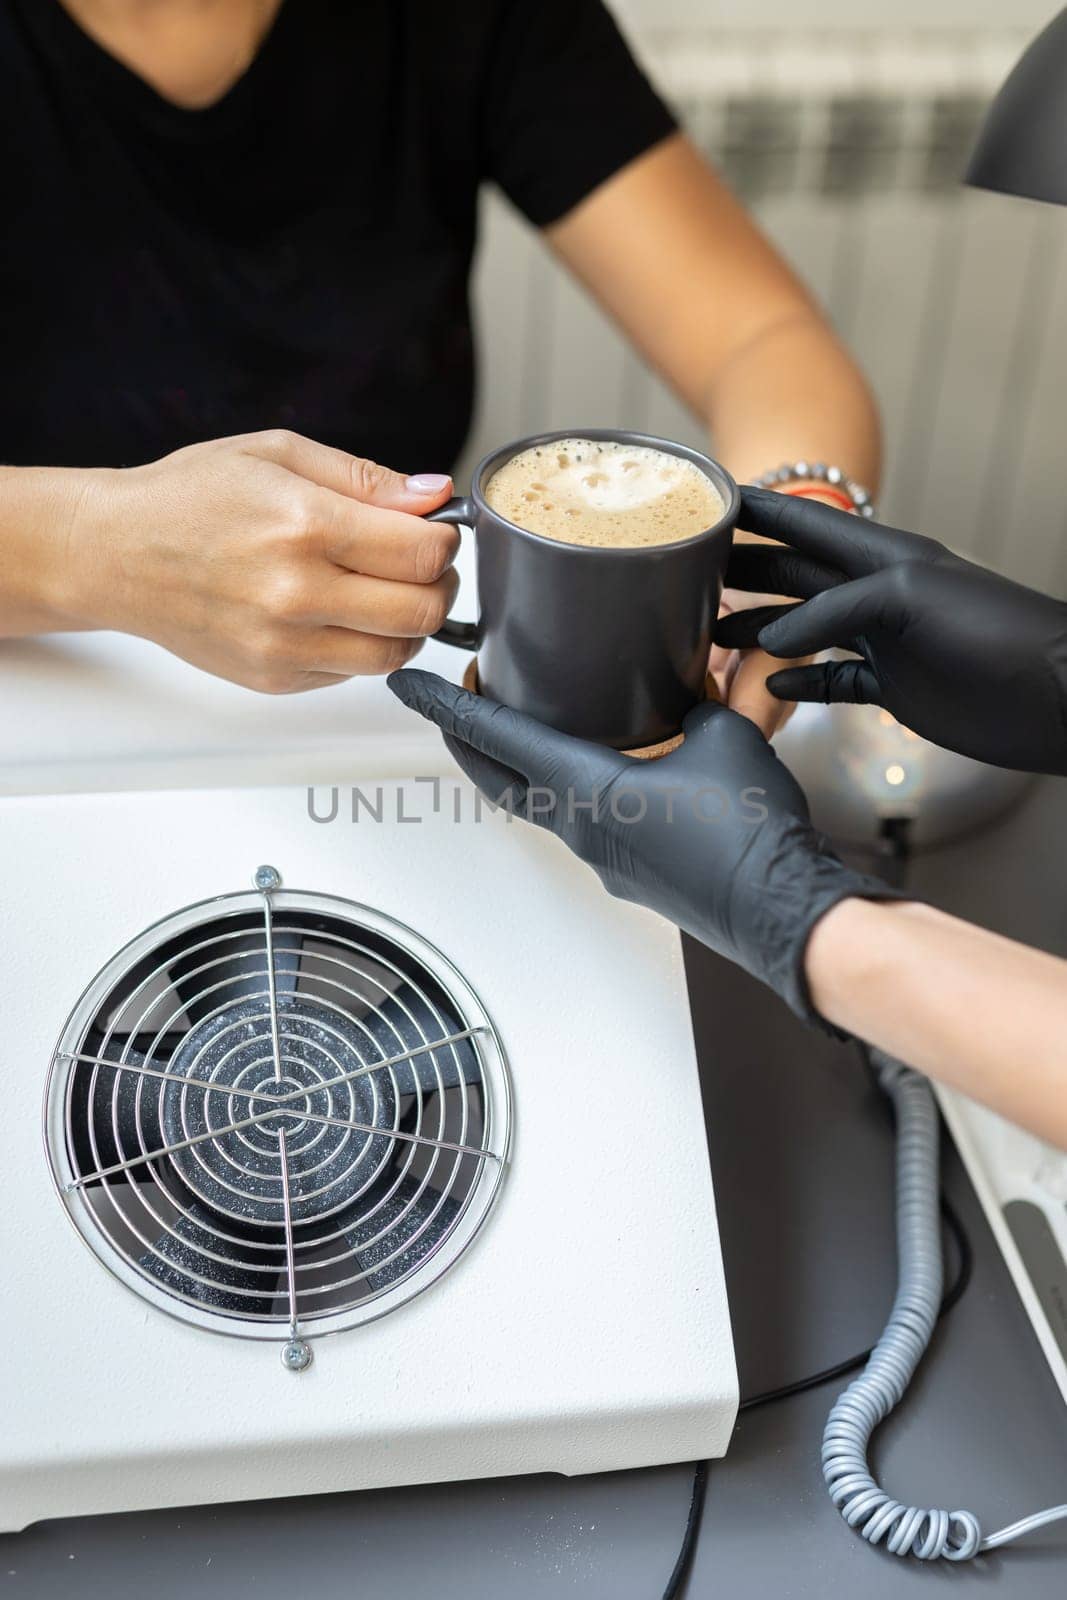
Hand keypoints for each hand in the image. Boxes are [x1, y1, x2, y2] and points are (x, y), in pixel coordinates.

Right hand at [61, 430, 459, 691]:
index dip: (445, 540)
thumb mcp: (278, 454)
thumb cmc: (189, 498)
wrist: (114, 552)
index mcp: (304, 525)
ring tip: (386, 591)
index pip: (424, 552)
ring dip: (409, 624)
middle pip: (421, 611)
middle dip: (439, 584)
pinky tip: (338, 612)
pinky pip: (352, 673)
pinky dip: (362, 645)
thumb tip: (434, 495)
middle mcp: (296, 593)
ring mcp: (284, 646)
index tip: (434, 530)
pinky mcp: (274, 679)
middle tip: (424, 565)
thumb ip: (366, 479)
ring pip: (395, 653)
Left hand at [388, 669, 900, 1025]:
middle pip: (498, 778)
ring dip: (522, 767)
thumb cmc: (751, 835)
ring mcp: (604, 858)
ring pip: (542, 803)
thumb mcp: (724, 736)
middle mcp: (581, 829)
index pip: (494, 739)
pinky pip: (587, 825)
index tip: (409, 684)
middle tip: (456, 704)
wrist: (786, 912)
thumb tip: (690, 689)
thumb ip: (695, 702)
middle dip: (468, 740)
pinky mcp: (633, 874)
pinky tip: (607, 770)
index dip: (446, 706)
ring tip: (527, 726)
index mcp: (586, 789)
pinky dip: (575, 791)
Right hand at [716, 487, 1066, 774]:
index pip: (805, 525)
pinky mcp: (894, 686)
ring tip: (711, 635)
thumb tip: (772, 644)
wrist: (1054, 695)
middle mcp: (876, 595)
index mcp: (881, 557)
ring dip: (759, 629)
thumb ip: (834, 610)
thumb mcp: (908, 600)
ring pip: (805, 629)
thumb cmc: (996, 634)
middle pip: (794, 576)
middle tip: (688, 575)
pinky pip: (833, 680)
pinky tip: (770, 685)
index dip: (757, 510)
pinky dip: (799, 683)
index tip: (708, 499)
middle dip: (743, 572)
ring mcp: (884, 641)